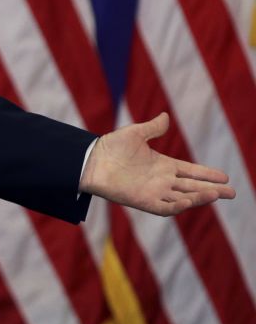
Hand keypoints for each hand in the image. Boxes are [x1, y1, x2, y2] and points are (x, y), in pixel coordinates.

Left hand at [80, 113, 235, 215]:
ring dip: (199, 197)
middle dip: (212, 190)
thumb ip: (152, 128)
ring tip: (217, 194)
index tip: (225, 176)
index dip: (207, 174)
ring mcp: (153, 192)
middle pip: (192, 187)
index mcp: (162, 165)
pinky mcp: (143, 201)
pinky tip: (189, 201)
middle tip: (232, 192)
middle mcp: (161, 180)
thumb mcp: (135, 134)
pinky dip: (177, 206)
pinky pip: (164, 207)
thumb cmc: (110, 147)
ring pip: (183, 198)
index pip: (191, 171)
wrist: (90, 160)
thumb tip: (165, 117)